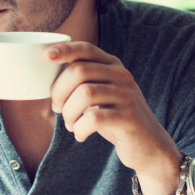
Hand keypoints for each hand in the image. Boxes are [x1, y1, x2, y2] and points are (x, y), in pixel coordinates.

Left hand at [46, 42, 180, 181]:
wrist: (148, 145)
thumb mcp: (101, 96)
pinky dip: (80, 128)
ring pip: (85, 94)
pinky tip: (81, 135)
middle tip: (57, 108)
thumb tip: (49, 86)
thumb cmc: (116, 118)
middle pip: (79, 71)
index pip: (87, 49)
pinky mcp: (129, 117)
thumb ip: (82, 85)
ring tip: (71, 124)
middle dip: (59, 91)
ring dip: (68, 112)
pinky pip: (94, 118)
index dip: (65, 50)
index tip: (46, 56)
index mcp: (113, 66)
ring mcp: (127, 96)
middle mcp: (122, 76)